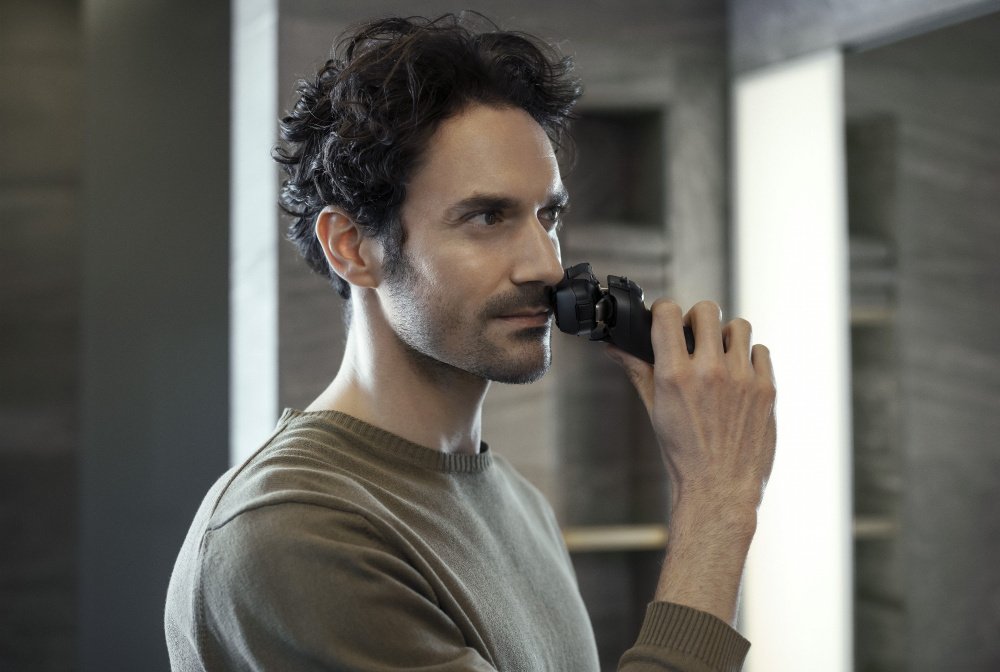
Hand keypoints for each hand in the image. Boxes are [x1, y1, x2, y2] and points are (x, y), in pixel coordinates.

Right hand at [607, 300, 775, 515]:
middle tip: (694, 338)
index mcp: (675, 375)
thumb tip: (615, 346)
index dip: (664, 311)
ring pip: (739, 326)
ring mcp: (742, 379)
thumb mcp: (654, 410)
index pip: (668, 314)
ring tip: (720, 357)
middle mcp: (710, 372)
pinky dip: (750, 358)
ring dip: (727, 336)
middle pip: (707, 310)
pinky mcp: (766, 389)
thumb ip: (637, 370)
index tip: (665, 320)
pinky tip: (739, 376)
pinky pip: (761, 351)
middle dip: (697, 319)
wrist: (719, 489)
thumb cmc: (683, 454)